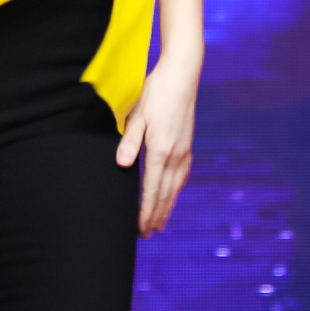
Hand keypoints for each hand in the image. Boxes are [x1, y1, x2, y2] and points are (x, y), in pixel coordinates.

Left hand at [115, 52, 199, 236]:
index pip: (151, 189)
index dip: (145, 211)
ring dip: (167, 206)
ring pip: (175, 187)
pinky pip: (182, 176)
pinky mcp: (187, 145)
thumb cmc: (156, 93)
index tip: (140, 229)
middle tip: (147, 234)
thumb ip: (129, 141)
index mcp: (160, 150)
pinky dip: (176, 190)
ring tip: (160, 223)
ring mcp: (184, 151)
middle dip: (156, 215)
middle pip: (165, 194)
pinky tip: (172, 193)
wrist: (182, 76)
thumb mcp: (137, 115)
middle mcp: (175, 155)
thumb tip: (121, 165)